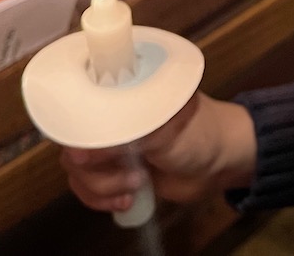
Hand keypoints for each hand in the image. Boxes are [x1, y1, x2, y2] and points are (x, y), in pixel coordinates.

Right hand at [60, 92, 257, 213]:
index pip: (78, 103)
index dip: (74, 129)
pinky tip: (127, 201)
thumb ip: (125, 137)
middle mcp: (111, 116)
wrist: (220, 163)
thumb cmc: (199, 134)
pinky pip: (87, 188)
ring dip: (102, 187)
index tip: (87, 154)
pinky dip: (100, 199)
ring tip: (136, 187)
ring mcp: (111, 145)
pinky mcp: (114, 171)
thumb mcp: (164, 131)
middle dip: (97, 168)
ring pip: (78, 171)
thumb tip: (80, 153)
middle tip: (132, 175)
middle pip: (73, 143)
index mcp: (122, 91)